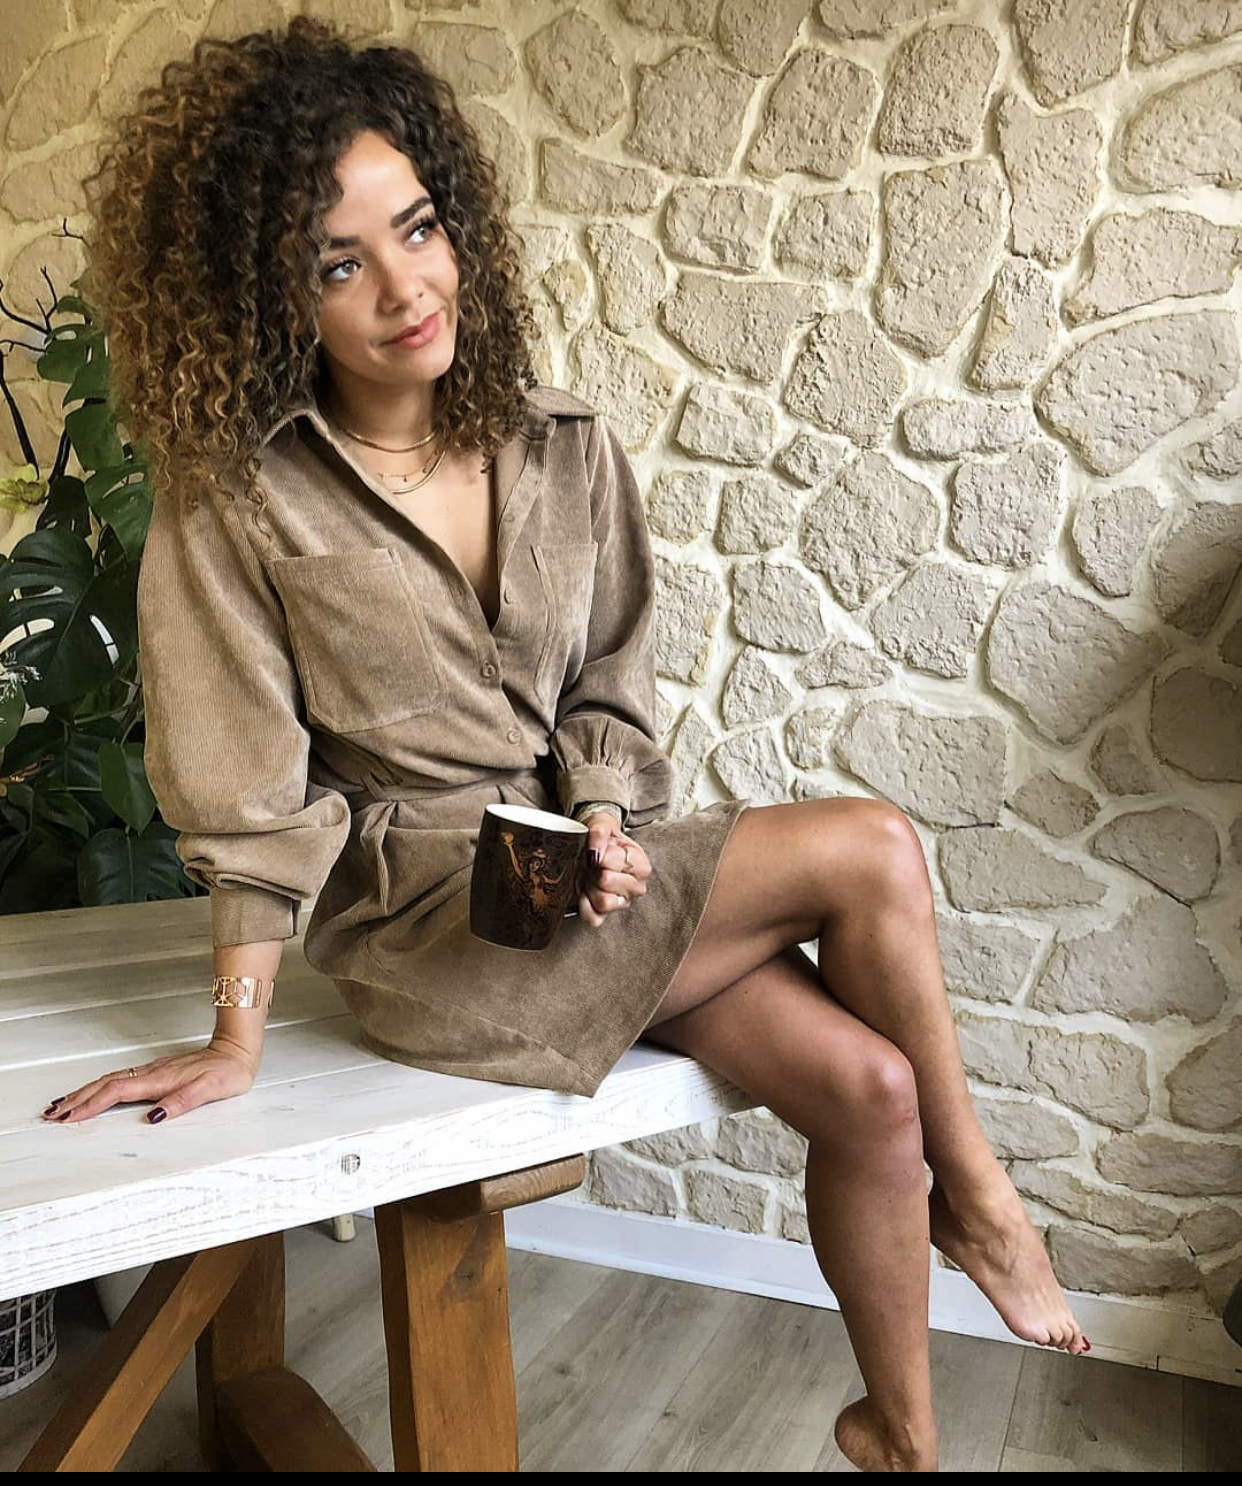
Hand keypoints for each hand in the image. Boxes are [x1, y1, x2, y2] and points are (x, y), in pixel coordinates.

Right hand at [39, 1039, 257, 1125]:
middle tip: (52, 1114)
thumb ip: (182, 1102)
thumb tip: (154, 1117)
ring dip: (83, 1093)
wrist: (237, 1050)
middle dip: (77, 1100)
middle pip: (105, 1085)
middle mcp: (151, 1073)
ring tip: (61, 1104)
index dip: (92, 1105)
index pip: (117, 1092)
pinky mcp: (155, 1071)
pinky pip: (119, 1078)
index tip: (70, 1117)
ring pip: (109, 1080)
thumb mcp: (210, 1090)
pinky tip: (95, 1092)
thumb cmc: (227, 1072)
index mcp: (160, 1079)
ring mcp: (152, 1070)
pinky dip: (99, 1087)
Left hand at [578, 812, 649, 928]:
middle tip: (592, 864)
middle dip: (595, 870)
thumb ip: (600, 832)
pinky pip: (594, 918)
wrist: (590, 846)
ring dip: (590, 887)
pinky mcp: (605, 914)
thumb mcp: (602, 824)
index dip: (605, 857)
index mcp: (641, 864)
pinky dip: (584, 906)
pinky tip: (583, 892)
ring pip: (603, 902)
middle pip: (609, 882)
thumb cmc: (601, 836)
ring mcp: (621, 902)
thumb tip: (596, 851)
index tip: (596, 851)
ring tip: (589, 876)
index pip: (623, 863)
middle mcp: (636, 886)